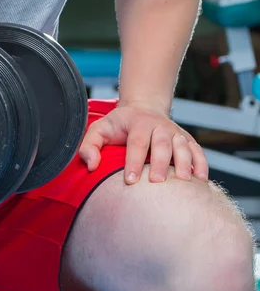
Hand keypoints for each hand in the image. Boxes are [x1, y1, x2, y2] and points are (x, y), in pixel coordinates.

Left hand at [78, 104, 208, 184]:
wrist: (143, 108)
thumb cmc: (118, 125)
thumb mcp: (99, 129)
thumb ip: (89, 146)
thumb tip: (91, 166)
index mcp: (138, 123)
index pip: (136, 142)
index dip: (133, 161)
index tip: (130, 180)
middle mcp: (160, 126)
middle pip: (162, 144)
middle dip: (160, 163)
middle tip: (156, 182)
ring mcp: (175, 132)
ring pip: (183, 146)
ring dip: (183, 163)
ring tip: (182, 182)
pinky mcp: (186, 139)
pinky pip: (197, 151)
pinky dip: (200, 164)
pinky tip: (200, 180)